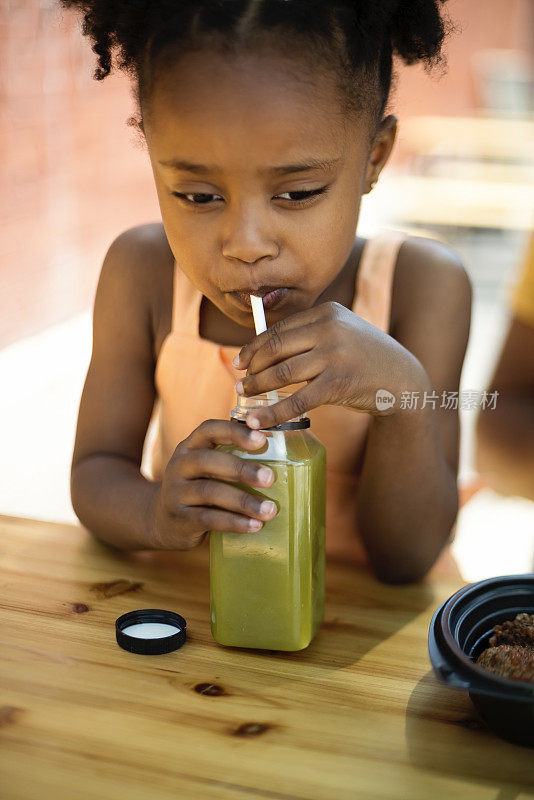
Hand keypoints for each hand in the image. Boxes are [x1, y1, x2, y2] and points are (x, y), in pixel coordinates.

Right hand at [151, 420, 277, 549]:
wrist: (160, 521)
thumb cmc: (198, 489)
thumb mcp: (205, 469)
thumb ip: (231, 460)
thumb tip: (283, 459)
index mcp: (189, 447)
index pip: (209, 429)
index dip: (234, 431)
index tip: (262, 439)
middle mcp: (179, 466)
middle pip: (208, 461)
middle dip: (242, 469)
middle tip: (270, 478)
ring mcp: (176, 493)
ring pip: (210, 492)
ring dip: (243, 501)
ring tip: (270, 510)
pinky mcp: (179, 519)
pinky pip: (208, 519)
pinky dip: (234, 522)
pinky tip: (255, 526)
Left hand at [232, 301, 423, 428]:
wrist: (403, 380)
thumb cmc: (364, 360)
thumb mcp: (341, 335)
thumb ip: (310, 336)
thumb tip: (263, 350)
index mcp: (327, 312)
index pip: (280, 329)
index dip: (254, 346)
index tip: (240, 361)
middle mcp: (330, 328)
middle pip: (276, 348)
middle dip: (252, 367)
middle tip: (241, 382)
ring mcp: (335, 355)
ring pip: (282, 373)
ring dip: (257, 387)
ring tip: (244, 396)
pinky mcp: (339, 383)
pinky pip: (296, 400)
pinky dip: (272, 412)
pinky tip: (257, 421)